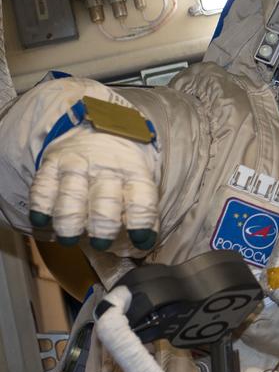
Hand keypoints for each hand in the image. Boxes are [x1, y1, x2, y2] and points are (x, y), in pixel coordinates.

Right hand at [29, 126, 160, 249]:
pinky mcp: (52, 163)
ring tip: (69, 239)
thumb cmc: (123, 167)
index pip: (141, 197)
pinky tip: (42, 222)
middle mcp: (106, 169)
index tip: (141, 239)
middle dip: (103, 225)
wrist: (102, 127)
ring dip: (70, 220)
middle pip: (105, 199)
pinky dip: (40, 206)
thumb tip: (144, 244)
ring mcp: (76, 165)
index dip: (141, 220)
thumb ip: (142, 212)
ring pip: (72, 195)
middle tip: (101, 243)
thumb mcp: (140, 180)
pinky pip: (43, 187)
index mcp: (134, 173)